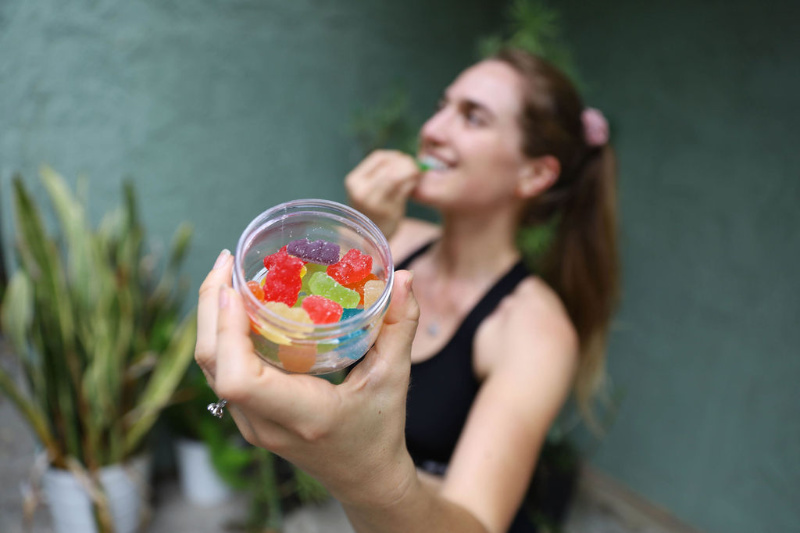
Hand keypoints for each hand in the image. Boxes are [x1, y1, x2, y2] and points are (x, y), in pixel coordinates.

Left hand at [195, 251, 419, 506]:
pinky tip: (237, 306)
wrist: (364, 476)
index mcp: (302, 415)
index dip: (228, 333)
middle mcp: (265, 423)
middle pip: (213, 364)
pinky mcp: (248, 416)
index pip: (240, 381)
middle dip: (210, 308)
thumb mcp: (395, 378)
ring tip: (227, 276)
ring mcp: (251, 422)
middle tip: (226, 262)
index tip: (236, 291)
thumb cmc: (380, 430)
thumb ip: (399, 326)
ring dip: (211, 318)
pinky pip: (221, 371)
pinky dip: (222, 334)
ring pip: (211, 367)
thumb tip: (404, 276)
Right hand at [345, 150, 420, 239]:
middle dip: (406, 163)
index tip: (404, 158)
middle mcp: (361, 191)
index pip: (378, 157)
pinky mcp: (388, 211)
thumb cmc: (372, 208)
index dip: (395, 155)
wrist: (368, 238)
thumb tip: (404, 158)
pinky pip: (405, 190)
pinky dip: (413, 183)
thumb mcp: (368, 188)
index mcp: (353, 181)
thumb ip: (382, 172)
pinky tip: (415, 184)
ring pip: (397, 176)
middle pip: (389, 166)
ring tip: (416, 173)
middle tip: (415, 165)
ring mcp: (374, 202)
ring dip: (411, 171)